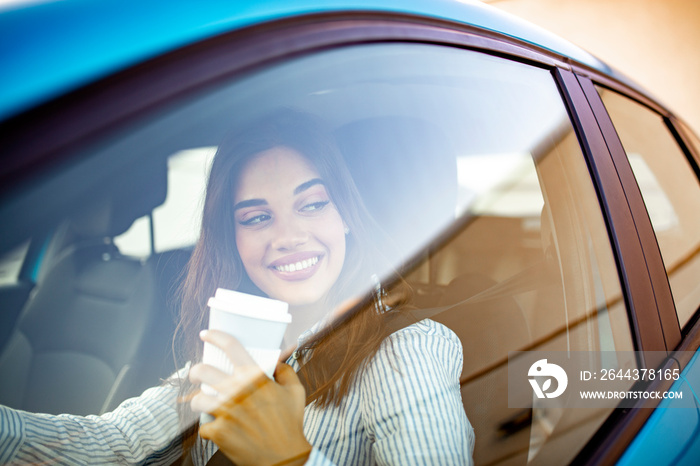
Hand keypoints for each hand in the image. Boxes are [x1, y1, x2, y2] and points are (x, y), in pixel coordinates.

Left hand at [189, 330, 311, 465]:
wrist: (284, 458)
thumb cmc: (290, 424)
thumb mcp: (296, 392)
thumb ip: (285, 372)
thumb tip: (276, 363)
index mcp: (255, 377)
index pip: (231, 347)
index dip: (216, 336)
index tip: (206, 334)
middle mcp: (237, 391)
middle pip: (202, 371)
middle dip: (195, 371)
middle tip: (196, 374)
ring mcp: (225, 412)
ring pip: (196, 399)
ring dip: (199, 402)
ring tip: (204, 404)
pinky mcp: (218, 432)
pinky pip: (204, 426)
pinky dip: (210, 429)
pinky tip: (218, 430)